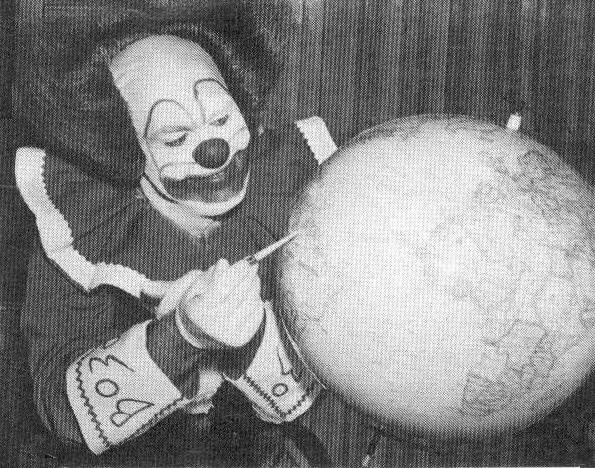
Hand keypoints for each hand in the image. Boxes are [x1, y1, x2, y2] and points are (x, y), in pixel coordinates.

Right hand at [143, 259, 264, 348]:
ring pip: (250, 302)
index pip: (221, 289)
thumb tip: (224, 264)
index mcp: (198, 312)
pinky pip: (257, 312)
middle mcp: (213, 326)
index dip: (235, 273)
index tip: (245, 261)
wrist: (201, 330)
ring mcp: (229, 335)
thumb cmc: (201, 301)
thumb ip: (212, 275)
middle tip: (253, 264)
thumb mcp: (199, 286)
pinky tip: (249, 293)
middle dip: (248, 276)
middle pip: (238, 295)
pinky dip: (256, 298)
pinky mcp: (242, 337)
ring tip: (251, 277)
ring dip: (254, 285)